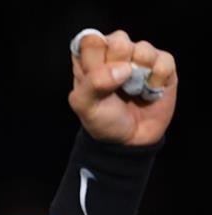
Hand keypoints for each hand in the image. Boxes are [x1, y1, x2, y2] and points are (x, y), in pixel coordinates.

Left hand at [69, 29, 177, 145]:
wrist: (129, 139)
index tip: (94, 79)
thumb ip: (92, 84)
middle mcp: (115, 52)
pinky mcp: (162, 64)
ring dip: (138, 73)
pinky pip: (164, 60)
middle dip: (116, 66)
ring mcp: (140, 57)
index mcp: (90, 58)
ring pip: (142, 47)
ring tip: (133, 89)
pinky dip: (156, 79)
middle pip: (119, 40)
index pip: (90, 40)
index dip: (94, 60)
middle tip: (116, 85)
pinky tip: (149, 91)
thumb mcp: (85, 106)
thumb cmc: (103, 119)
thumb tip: (122, 69)